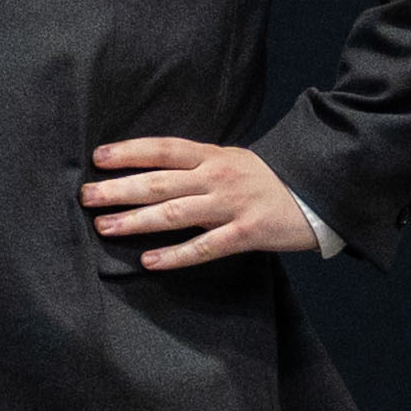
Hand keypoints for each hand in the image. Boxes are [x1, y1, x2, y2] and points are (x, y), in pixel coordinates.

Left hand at [84, 136, 322, 268]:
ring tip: (105, 227)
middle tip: (86, 197)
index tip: (98, 157)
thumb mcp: (234, 160)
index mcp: (214, 156)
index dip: (130, 152)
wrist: (323, 193)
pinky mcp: (248, 233)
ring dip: (136, 221)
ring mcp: (233, 205)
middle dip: (119, 189)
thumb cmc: (270, 179)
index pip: (164, 149)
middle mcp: (219, 177)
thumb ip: (197, 165)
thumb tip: (149, 171)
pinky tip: (149, 262)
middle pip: (160, 182)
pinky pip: (205, 247)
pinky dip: (176, 256)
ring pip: (175, 214)